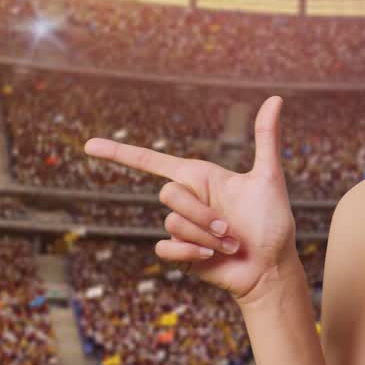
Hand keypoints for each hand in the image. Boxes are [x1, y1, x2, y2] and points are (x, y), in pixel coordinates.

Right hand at [83, 95, 297, 305]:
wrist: (271, 266)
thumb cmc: (273, 221)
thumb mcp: (269, 177)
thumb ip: (266, 138)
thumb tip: (275, 98)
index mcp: (201, 178)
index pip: (154, 162)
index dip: (120, 153)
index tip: (88, 146)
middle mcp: (188, 200)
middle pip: (168, 195)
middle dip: (202, 214)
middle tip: (231, 229)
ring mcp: (182, 227)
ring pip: (171, 222)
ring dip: (205, 236)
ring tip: (231, 245)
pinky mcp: (179, 252)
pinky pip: (164, 247)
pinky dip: (189, 252)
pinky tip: (210, 258)